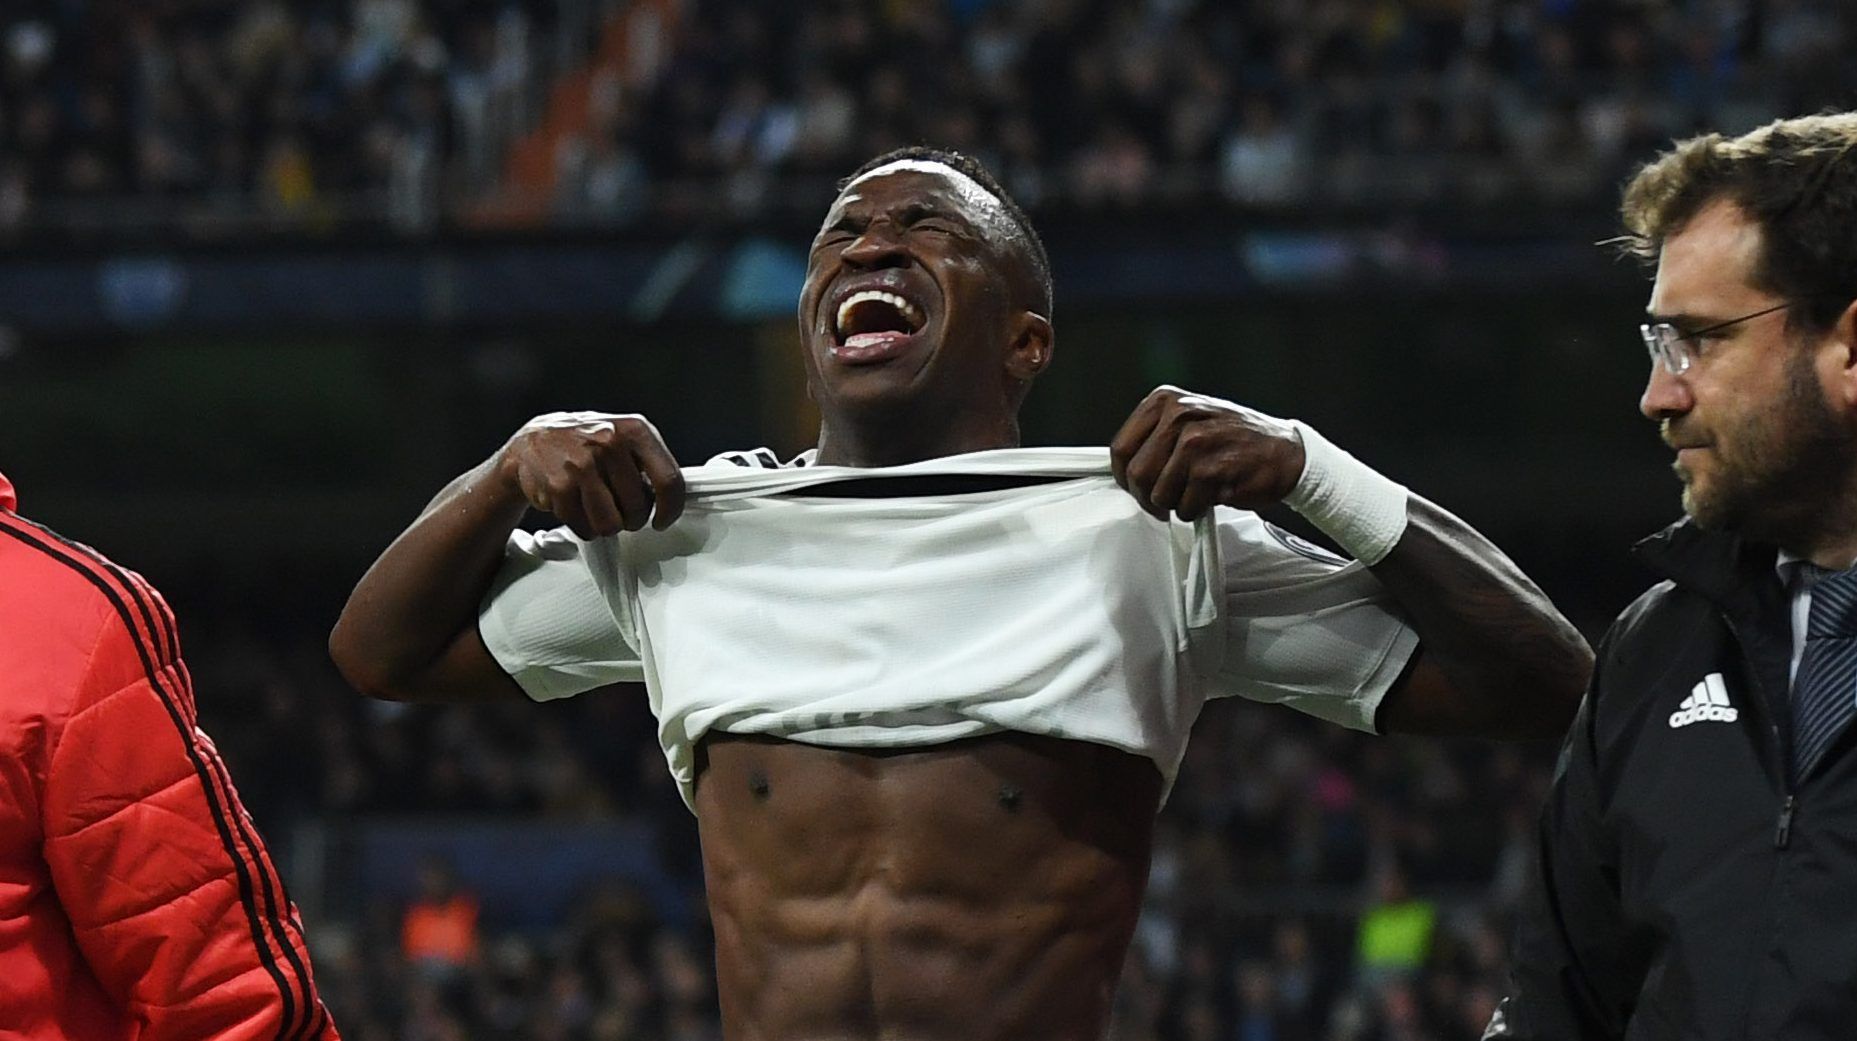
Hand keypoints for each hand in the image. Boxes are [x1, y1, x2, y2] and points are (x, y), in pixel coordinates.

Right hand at [493, 411, 686, 537]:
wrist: (533, 441)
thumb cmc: (585, 443)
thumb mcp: (623, 438)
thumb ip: (650, 464)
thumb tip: (672, 498)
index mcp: (634, 430)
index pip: (669, 479)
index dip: (671, 509)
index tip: (663, 520)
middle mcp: (609, 442)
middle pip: (639, 508)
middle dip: (631, 518)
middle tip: (619, 508)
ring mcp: (583, 463)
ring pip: (612, 524)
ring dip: (606, 525)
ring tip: (597, 507)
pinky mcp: (559, 485)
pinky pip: (584, 527)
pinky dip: (582, 525)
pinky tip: (576, 506)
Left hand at [1109, 386, 1305, 520]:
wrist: (1287, 453)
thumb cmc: (1236, 441)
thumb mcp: (1190, 421)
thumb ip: (1155, 438)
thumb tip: (1123, 468)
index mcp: (1166, 401)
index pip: (1120, 448)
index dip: (1125, 477)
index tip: (1135, 488)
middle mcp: (1179, 416)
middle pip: (1136, 474)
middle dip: (1148, 496)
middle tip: (1165, 500)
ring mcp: (1195, 442)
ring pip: (1159, 494)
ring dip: (1176, 503)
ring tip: (1196, 491)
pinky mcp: (1211, 470)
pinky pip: (1185, 507)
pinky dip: (1196, 510)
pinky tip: (1212, 494)